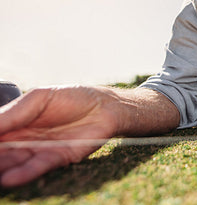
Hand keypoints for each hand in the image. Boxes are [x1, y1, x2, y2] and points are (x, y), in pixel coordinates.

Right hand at [0, 85, 120, 186]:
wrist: (105, 106)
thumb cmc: (72, 97)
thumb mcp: (40, 98)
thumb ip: (14, 112)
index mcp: (16, 122)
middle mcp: (23, 139)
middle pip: (0, 152)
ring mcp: (38, 150)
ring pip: (14, 162)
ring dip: (1, 168)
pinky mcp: (57, 158)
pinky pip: (37, 167)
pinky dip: (23, 173)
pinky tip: (9, 179)